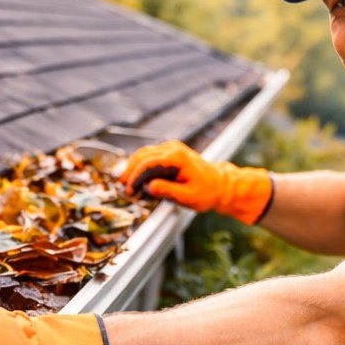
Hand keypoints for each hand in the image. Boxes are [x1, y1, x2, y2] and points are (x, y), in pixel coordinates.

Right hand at [120, 140, 273, 223]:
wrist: (221, 185)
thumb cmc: (207, 192)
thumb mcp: (188, 196)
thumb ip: (168, 191)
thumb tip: (149, 187)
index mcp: (177, 157)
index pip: (149, 162)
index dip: (136, 176)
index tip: (129, 189)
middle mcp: (173, 148)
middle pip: (143, 155)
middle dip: (131, 171)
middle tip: (123, 187)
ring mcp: (171, 148)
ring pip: (144, 153)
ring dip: (133, 167)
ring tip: (126, 183)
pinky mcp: (170, 153)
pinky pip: (150, 156)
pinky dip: (140, 165)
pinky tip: (135, 178)